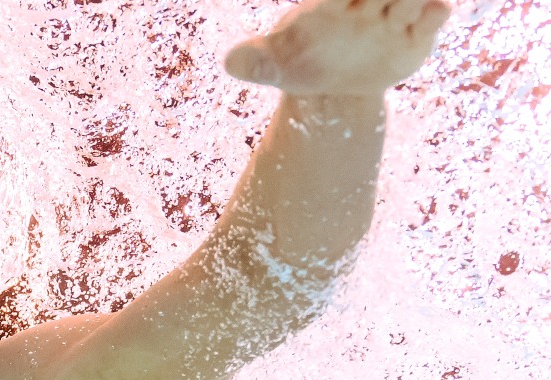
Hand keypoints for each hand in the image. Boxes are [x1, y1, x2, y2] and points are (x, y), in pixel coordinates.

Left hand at [224, 0, 451, 95]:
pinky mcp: (416, 37)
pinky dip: (435, 14)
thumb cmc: (298, 63)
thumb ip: (253, 61)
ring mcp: (392, 19)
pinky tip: (435, 13)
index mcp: (329, 5)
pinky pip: (432, 18)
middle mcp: (364, 5)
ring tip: (409, 6)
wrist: (332, 86)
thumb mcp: (272, 66)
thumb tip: (229, 63)